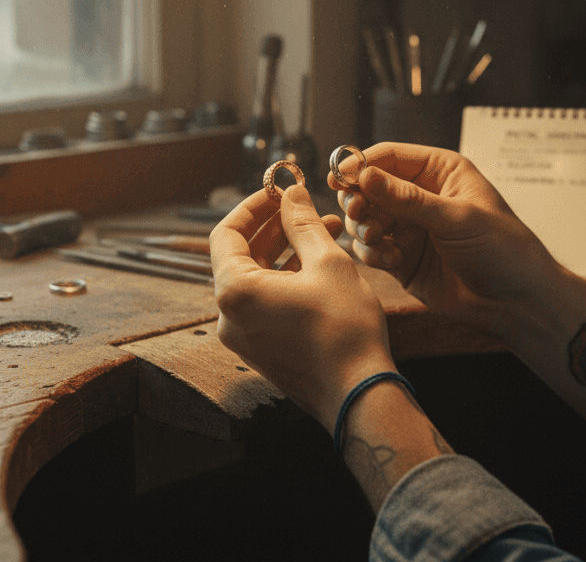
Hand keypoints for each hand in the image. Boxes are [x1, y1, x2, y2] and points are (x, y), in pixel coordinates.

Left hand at [210, 184, 396, 430]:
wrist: (359, 393)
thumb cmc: (344, 329)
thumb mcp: (327, 263)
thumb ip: (303, 223)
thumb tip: (291, 194)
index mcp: (236, 291)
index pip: (226, 233)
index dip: (252, 207)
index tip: (278, 191)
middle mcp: (229, 316)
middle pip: (240, 256)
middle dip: (272, 226)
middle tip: (301, 205)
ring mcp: (243, 336)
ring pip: (256, 279)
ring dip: (285, 251)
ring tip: (324, 228)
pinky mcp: (261, 348)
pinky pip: (265, 302)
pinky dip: (286, 278)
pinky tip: (319, 263)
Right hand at [329, 142, 564, 338]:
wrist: (515, 300)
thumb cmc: (502, 249)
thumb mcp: (456, 218)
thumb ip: (407, 198)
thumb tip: (365, 175)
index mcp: (440, 172)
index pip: (390, 157)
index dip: (362, 164)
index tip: (341, 177)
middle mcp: (421, 196)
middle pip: (370, 186)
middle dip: (358, 198)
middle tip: (358, 212)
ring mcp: (410, 227)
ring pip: (366, 218)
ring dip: (365, 227)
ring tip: (378, 238)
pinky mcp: (402, 258)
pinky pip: (371, 248)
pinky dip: (373, 253)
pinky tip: (391, 260)